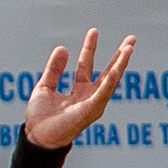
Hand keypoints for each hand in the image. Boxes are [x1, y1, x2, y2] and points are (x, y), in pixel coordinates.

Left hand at [22, 29, 136, 148]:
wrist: (36, 137)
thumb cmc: (40, 117)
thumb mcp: (44, 86)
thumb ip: (54, 69)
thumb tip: (62, 47)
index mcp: (79, 90)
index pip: (87, 65)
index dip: (90, 48)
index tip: (94, 31)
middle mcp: (89, 96)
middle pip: (108, 72)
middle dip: (120, 56)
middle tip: (132, 38)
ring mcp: (92, 104)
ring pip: (110, 81)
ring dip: (120, 64)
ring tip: (129, 48)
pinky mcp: (90, 111)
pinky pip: (102, 94)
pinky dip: (110, 82)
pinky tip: (116, 68)